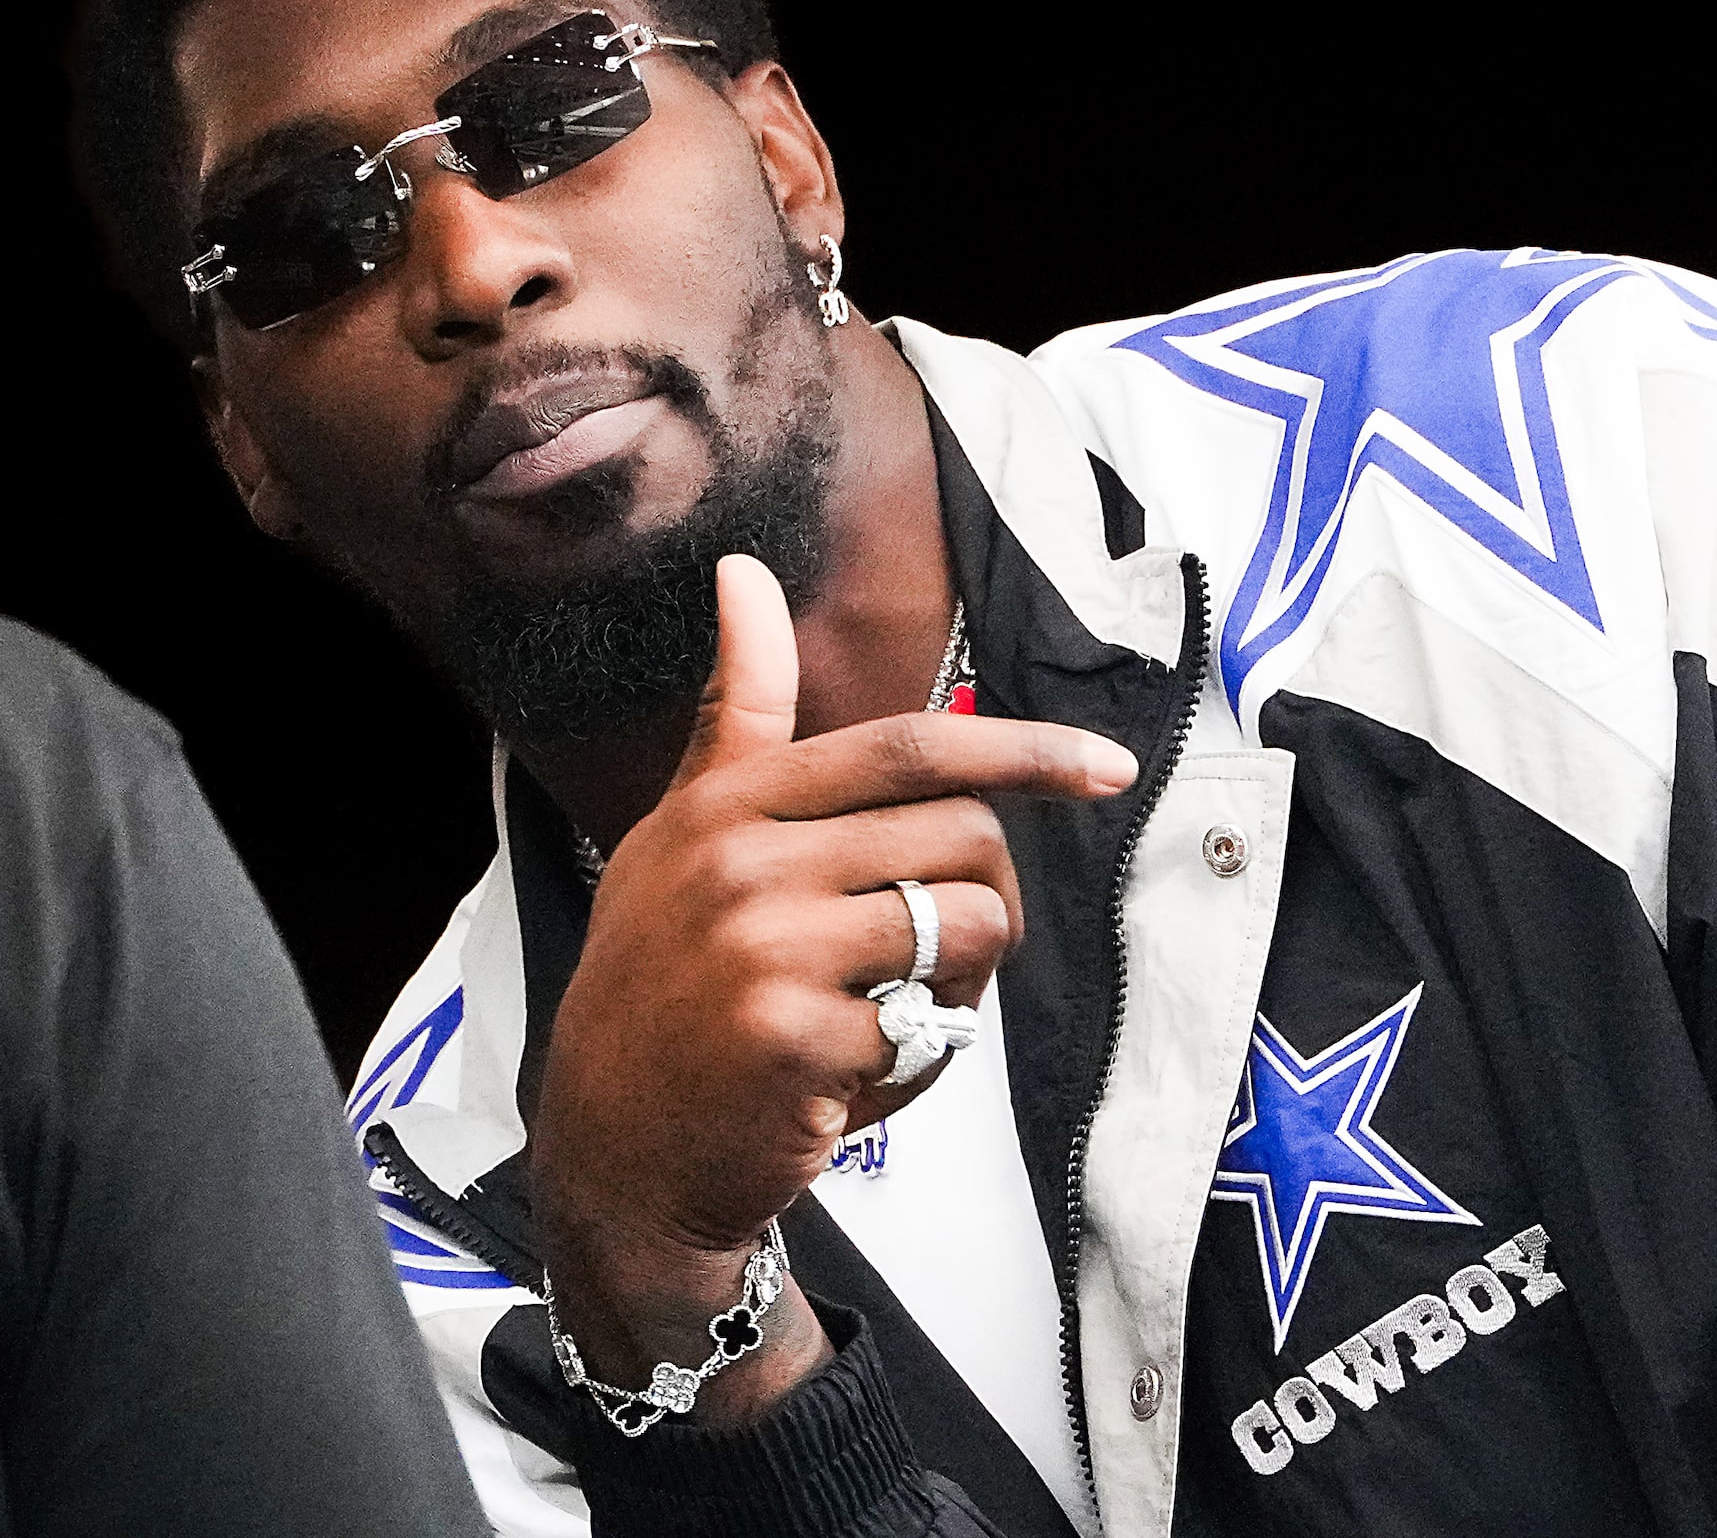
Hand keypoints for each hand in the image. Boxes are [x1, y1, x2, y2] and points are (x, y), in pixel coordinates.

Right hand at [530, 554, 1137, 1421]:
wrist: (610, 1144)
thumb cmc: (660, 981)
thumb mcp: (681, 834)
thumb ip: (738, 715)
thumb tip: (743, 572)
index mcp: (729, 802)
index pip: (905, 747)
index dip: (1021, 748)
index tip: (1106, 765)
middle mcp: (741, 861)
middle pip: (961, 837)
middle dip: (984, 897)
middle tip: (934, 955)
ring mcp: (765, 948)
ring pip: (966, 927)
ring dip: (960, 980)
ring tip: (886, 1010)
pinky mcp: (794, 1037)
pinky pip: (931, 1025)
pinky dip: (916, 1056)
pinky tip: (848, 1073)